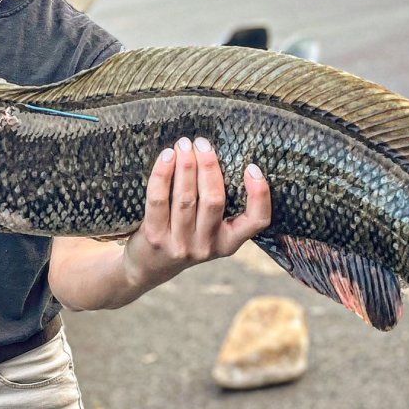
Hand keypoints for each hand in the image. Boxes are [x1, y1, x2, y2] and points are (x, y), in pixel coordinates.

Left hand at [123, 136, 270, 290]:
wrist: (149, 265)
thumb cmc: (184, 237)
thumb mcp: (209, 230)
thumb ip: (217, 204)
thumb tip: (217, 156)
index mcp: (228, 242)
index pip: (256, 221)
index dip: (259, 195)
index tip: (252, 167)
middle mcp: (207, 245)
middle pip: (213, 201)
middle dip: (209, 167)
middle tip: (203, 143)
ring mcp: (180, 243)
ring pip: (186, 198)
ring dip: (186, 166)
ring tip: (184, 144)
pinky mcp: (155, 237)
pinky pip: (159, 199)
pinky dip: (162, 174)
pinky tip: (166, 157)